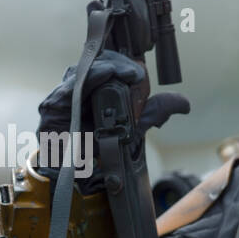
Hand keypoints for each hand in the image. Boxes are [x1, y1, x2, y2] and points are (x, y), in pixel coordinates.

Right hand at [35, 49, 189, 188]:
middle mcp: (77, 87)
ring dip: (108, 68)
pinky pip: (73, 86)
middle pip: (96, 61)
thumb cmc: (100, 148)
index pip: (107, 63)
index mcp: (94, 87)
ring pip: (85, 69)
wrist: (76, 176)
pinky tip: (107, 74)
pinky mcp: (54, 105)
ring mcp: (63, 95)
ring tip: (127, 74)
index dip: (123, 63)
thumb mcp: (133, 126)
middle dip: (118, 63)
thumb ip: (154, 112)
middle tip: (136, 74)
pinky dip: (92, 78)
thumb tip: (184, 104)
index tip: (139, 73)